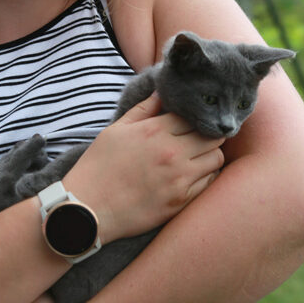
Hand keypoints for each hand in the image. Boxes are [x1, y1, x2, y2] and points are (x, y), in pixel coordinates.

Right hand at [64, 93, 224, 244]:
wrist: (88, 209)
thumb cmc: (98, 167)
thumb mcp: (116, 131)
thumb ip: (142, 110)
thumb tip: (161, 93)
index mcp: (154, 131)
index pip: (192, 116)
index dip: (192, 118)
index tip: (189, 123)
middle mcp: (171, 153)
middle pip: (211, 135)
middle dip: (207, 135)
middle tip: (198, 140)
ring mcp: (178, 178)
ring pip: (216, 158)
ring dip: (209, 155)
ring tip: (196, 157)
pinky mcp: (180, 200)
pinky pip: (210, 182)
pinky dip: (206, 176)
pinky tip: (193, 175)